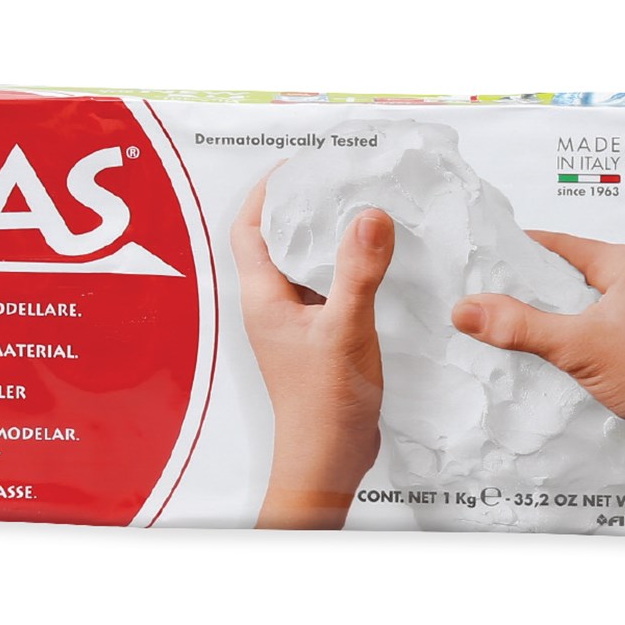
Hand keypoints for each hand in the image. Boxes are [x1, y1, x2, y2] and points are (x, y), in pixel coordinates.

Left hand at [231, 175, 394, 528]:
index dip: (266, 193)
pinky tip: (375, 264)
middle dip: (300, 208)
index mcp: (263, 297)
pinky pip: (326, 289)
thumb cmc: (324, 403)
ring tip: (358, 211)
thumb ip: (358, 272)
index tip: (296, 166)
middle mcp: (272, 306)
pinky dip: (345, 269)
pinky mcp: (317, 337)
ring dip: (325, 239)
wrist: (327, 458)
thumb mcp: (345, 330)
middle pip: (276, 241)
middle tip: (335, 180)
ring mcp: (294, 323)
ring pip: (304, 266)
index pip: (248, 229)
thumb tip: (368, 215)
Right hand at [452, 232, 624, 433]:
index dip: (520, 252)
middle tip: (493, 299)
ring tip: (516, 326)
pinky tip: (553, 349)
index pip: (559, 245)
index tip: (487, 261)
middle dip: (531, 288)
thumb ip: (521, 327)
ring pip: (583, 301)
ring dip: (553, 315)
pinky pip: (596, 324)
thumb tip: (469, 310)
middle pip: (569, 273)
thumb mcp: (577, 346)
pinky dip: (572, 333)